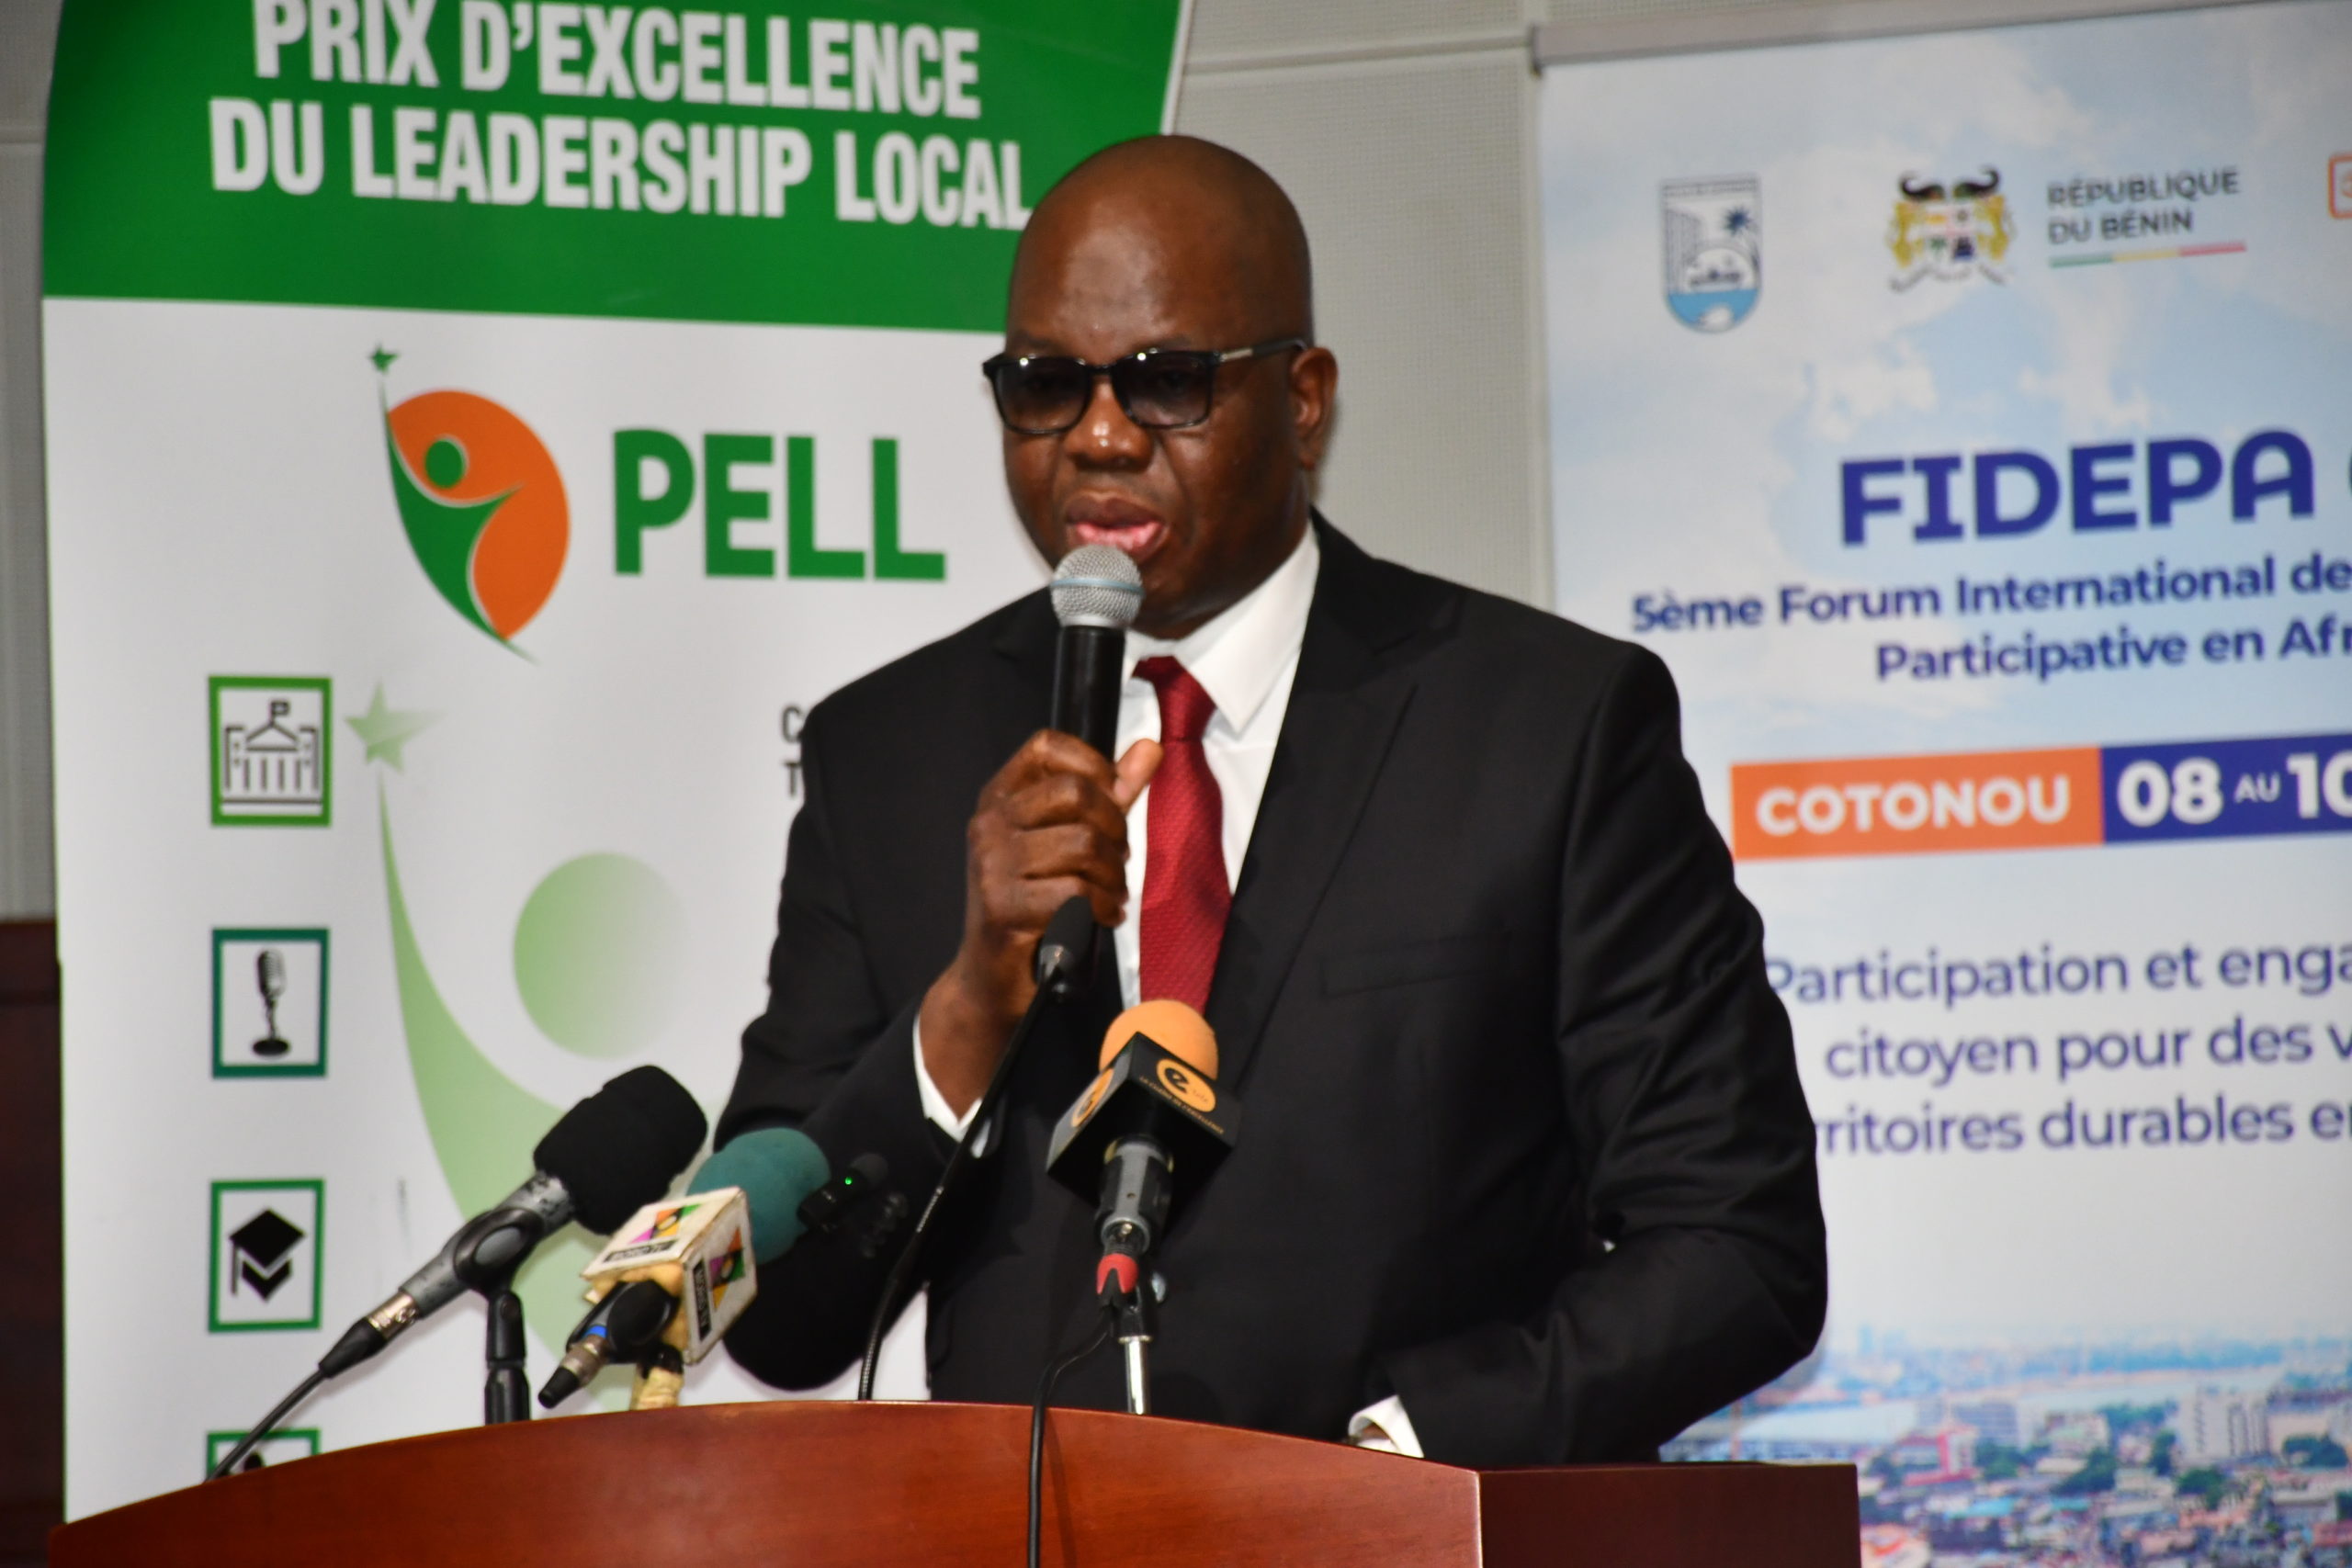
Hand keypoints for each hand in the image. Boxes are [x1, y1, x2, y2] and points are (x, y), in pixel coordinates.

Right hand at [919, 730, 1159, 1114]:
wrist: (991, 977)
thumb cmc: (1035, 904)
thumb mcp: (1070, 840)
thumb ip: (1110, 795)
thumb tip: (1150, 747)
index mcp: (1000, 798)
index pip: (1046, 745)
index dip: (1092, 764)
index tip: (1112, 800)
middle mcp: (988, 824)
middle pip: (1075, 794)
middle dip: (1114, 829)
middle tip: (1117, 861)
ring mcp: (991, 865)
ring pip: (1082, 845)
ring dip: (1112, 876)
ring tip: (1109, 894)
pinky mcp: (1002, 907)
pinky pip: (1075, 891)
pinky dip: (1102, 907)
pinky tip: (1101, 917)